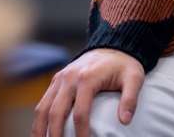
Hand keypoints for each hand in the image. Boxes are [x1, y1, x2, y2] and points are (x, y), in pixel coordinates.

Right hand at [31, 48, 145, 136]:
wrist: (112, 45)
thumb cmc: (123, 65)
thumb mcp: (134, 78)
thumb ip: (130, 99)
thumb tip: (125, 121)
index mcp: (87, 78)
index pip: (80, 113)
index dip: (81, 133)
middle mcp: (69, 78)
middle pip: (56, 113)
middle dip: (55, 135)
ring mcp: (60, 78)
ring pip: (43, 108)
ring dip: (40, 130)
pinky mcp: (56, 80)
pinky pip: (43, 102)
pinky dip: (39, 120)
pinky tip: (40, 133)